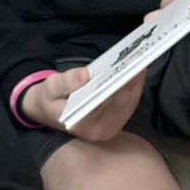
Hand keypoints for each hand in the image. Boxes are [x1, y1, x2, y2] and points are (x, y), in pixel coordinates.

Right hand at [23, 67, 145, 142]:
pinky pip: (130, 104)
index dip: (119, 84)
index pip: (105, 102)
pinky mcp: (116, 124)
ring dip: (136, 82)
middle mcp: (100, 131)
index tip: (127, 66)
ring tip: (141, 61)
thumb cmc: (48, 99)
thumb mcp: (48, 88)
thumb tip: (84, 74)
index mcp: (82, 124)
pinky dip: (135, 88)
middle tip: (140, 58)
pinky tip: (137, 72)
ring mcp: (110, 129)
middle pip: (122, 102)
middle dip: (131, 80)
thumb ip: (64, 82)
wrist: (48, 113)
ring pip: (130, 103)